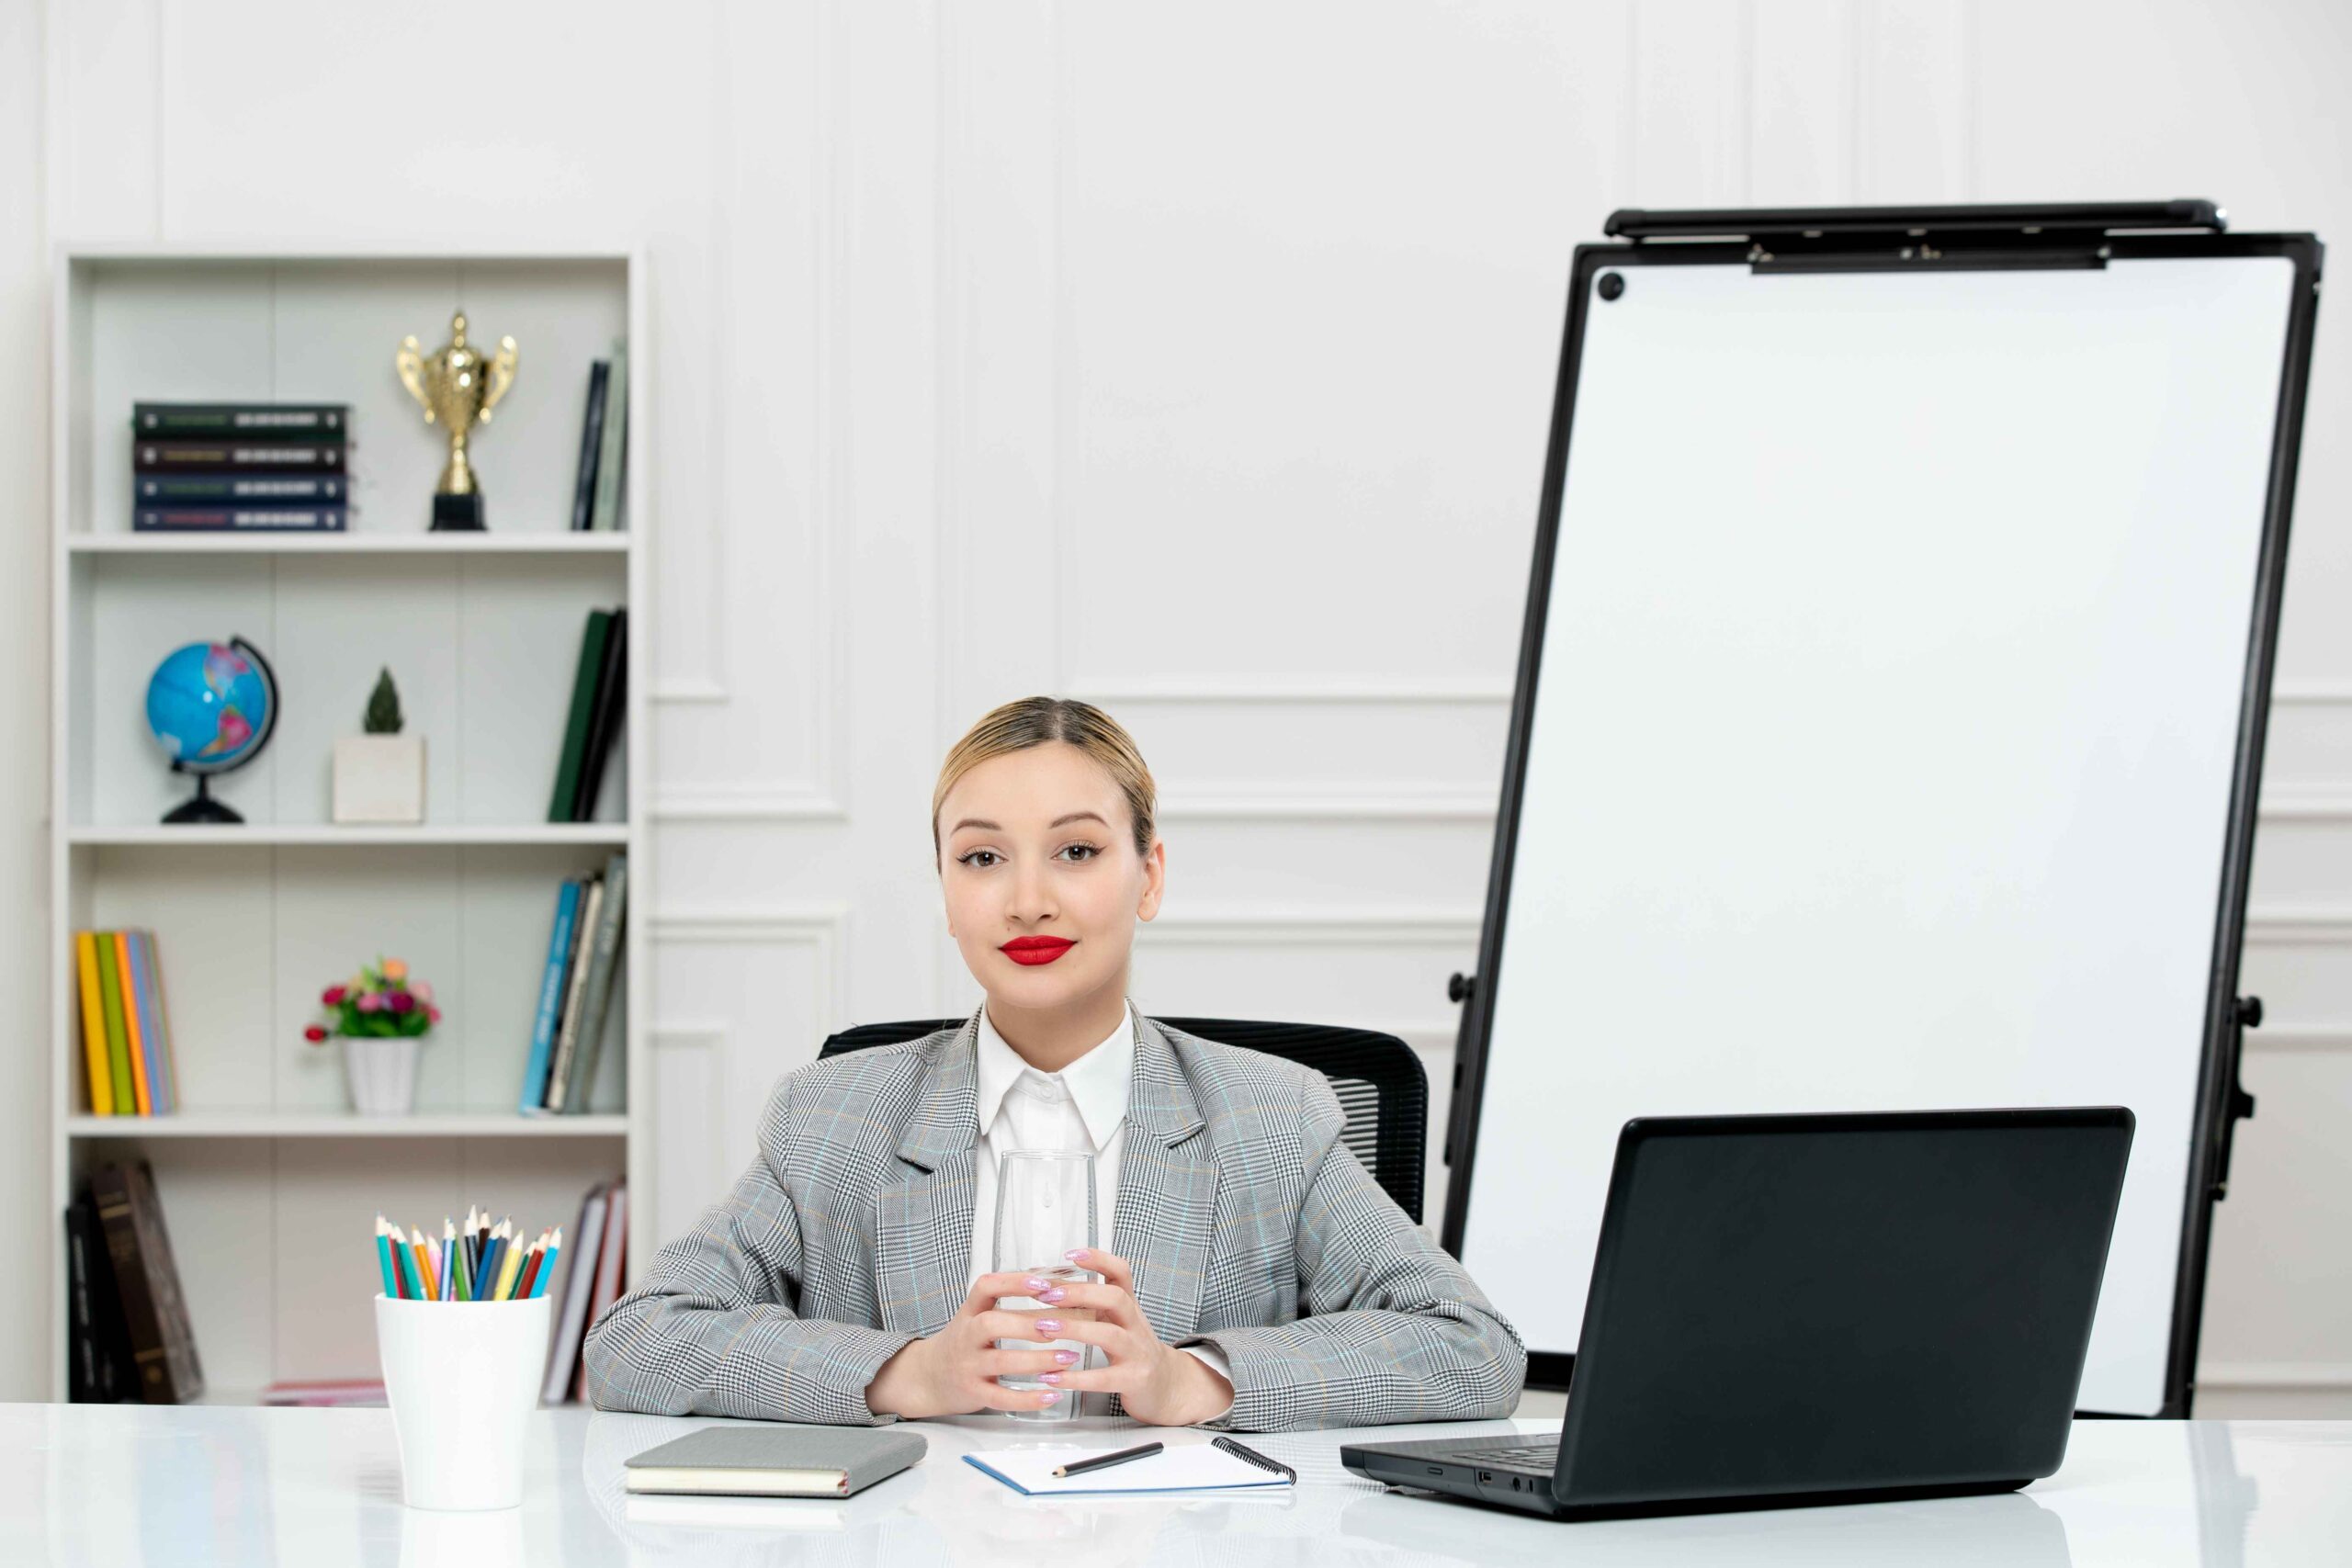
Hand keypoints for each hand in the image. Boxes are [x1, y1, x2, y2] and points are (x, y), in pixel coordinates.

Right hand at [865, 1270, 1091, 1418]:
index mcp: (969, 1312)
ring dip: (1037, 1360)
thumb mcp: (975, 1317)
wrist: (927, 1378)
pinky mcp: (973, 1393)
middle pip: (991, 1324)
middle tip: (1060, 1326)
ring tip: (1068, 1358)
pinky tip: (1052, 1394)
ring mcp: (968, 1366)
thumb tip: (1052, 1285)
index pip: (985, 1287)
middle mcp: (966, 1336)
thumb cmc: (962, 1343)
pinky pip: (1002, 1398)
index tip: (1042, 1282)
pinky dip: (1028, 1399)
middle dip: (1027, 1325)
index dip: (1013, 1282)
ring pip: (1001, 1361)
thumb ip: (1007, 1306)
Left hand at [1024, 1248, 1234, 1425]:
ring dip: (1075, 1329)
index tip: (1071, 1254)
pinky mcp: (1133, 1380)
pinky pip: (1103, 1378)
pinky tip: (1051, 1377)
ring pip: (1109, 1335)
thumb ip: (1089, 1304)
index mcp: (1128, 1306)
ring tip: (1043, 1328)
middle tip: (1047, 1294)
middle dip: (1080, 1292)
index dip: (1098, 1259)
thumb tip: (1047, 1286)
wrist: (1165, 1386)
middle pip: (1115, 1298)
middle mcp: (1135, 1325)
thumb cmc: (1131, 1349)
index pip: (1120, 1272)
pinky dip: (1075, 1377)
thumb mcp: (1116, 1321)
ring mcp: (1136, 1352)